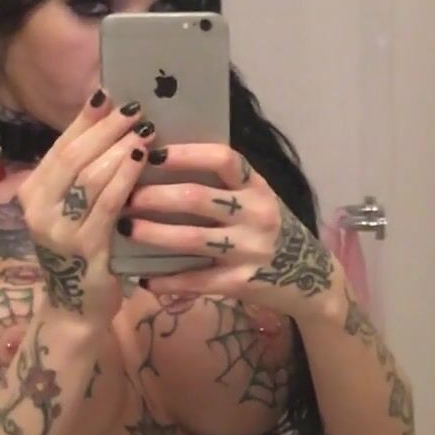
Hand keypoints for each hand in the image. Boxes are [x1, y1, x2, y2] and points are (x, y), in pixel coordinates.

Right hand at [16, 94, 151, 327]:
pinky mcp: (84, 249)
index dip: (85, 119)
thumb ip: (84, 173)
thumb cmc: (82, 250)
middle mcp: (37, 209)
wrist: (75, 308)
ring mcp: (58, 230)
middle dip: (106, 129)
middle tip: (136, 108)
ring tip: (145, 130)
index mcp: (31, 192)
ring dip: (119, 149)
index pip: (60, 146)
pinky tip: (142, 161)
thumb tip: (111, 122)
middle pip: (74, 156)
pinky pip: (107, 205)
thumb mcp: (74, 208)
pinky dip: (125, 178)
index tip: (108, 93)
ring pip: (89, 177)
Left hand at [120, 144, 339, 319]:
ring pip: (192, 238)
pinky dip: (168, 280)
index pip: (223, 159)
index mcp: (257, 186)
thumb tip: (163, 162)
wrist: (311, 279)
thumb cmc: (270, 230)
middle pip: (197, 198)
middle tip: (123, 194)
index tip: (152, 152)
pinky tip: (143, 279)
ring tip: (124, 227)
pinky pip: (197, 280)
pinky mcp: (243, 282)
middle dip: (154, 195)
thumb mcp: (257, 200)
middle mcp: (257, 213)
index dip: (186, 154)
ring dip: (153, 233)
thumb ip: (224, 185)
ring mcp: (250, 249)